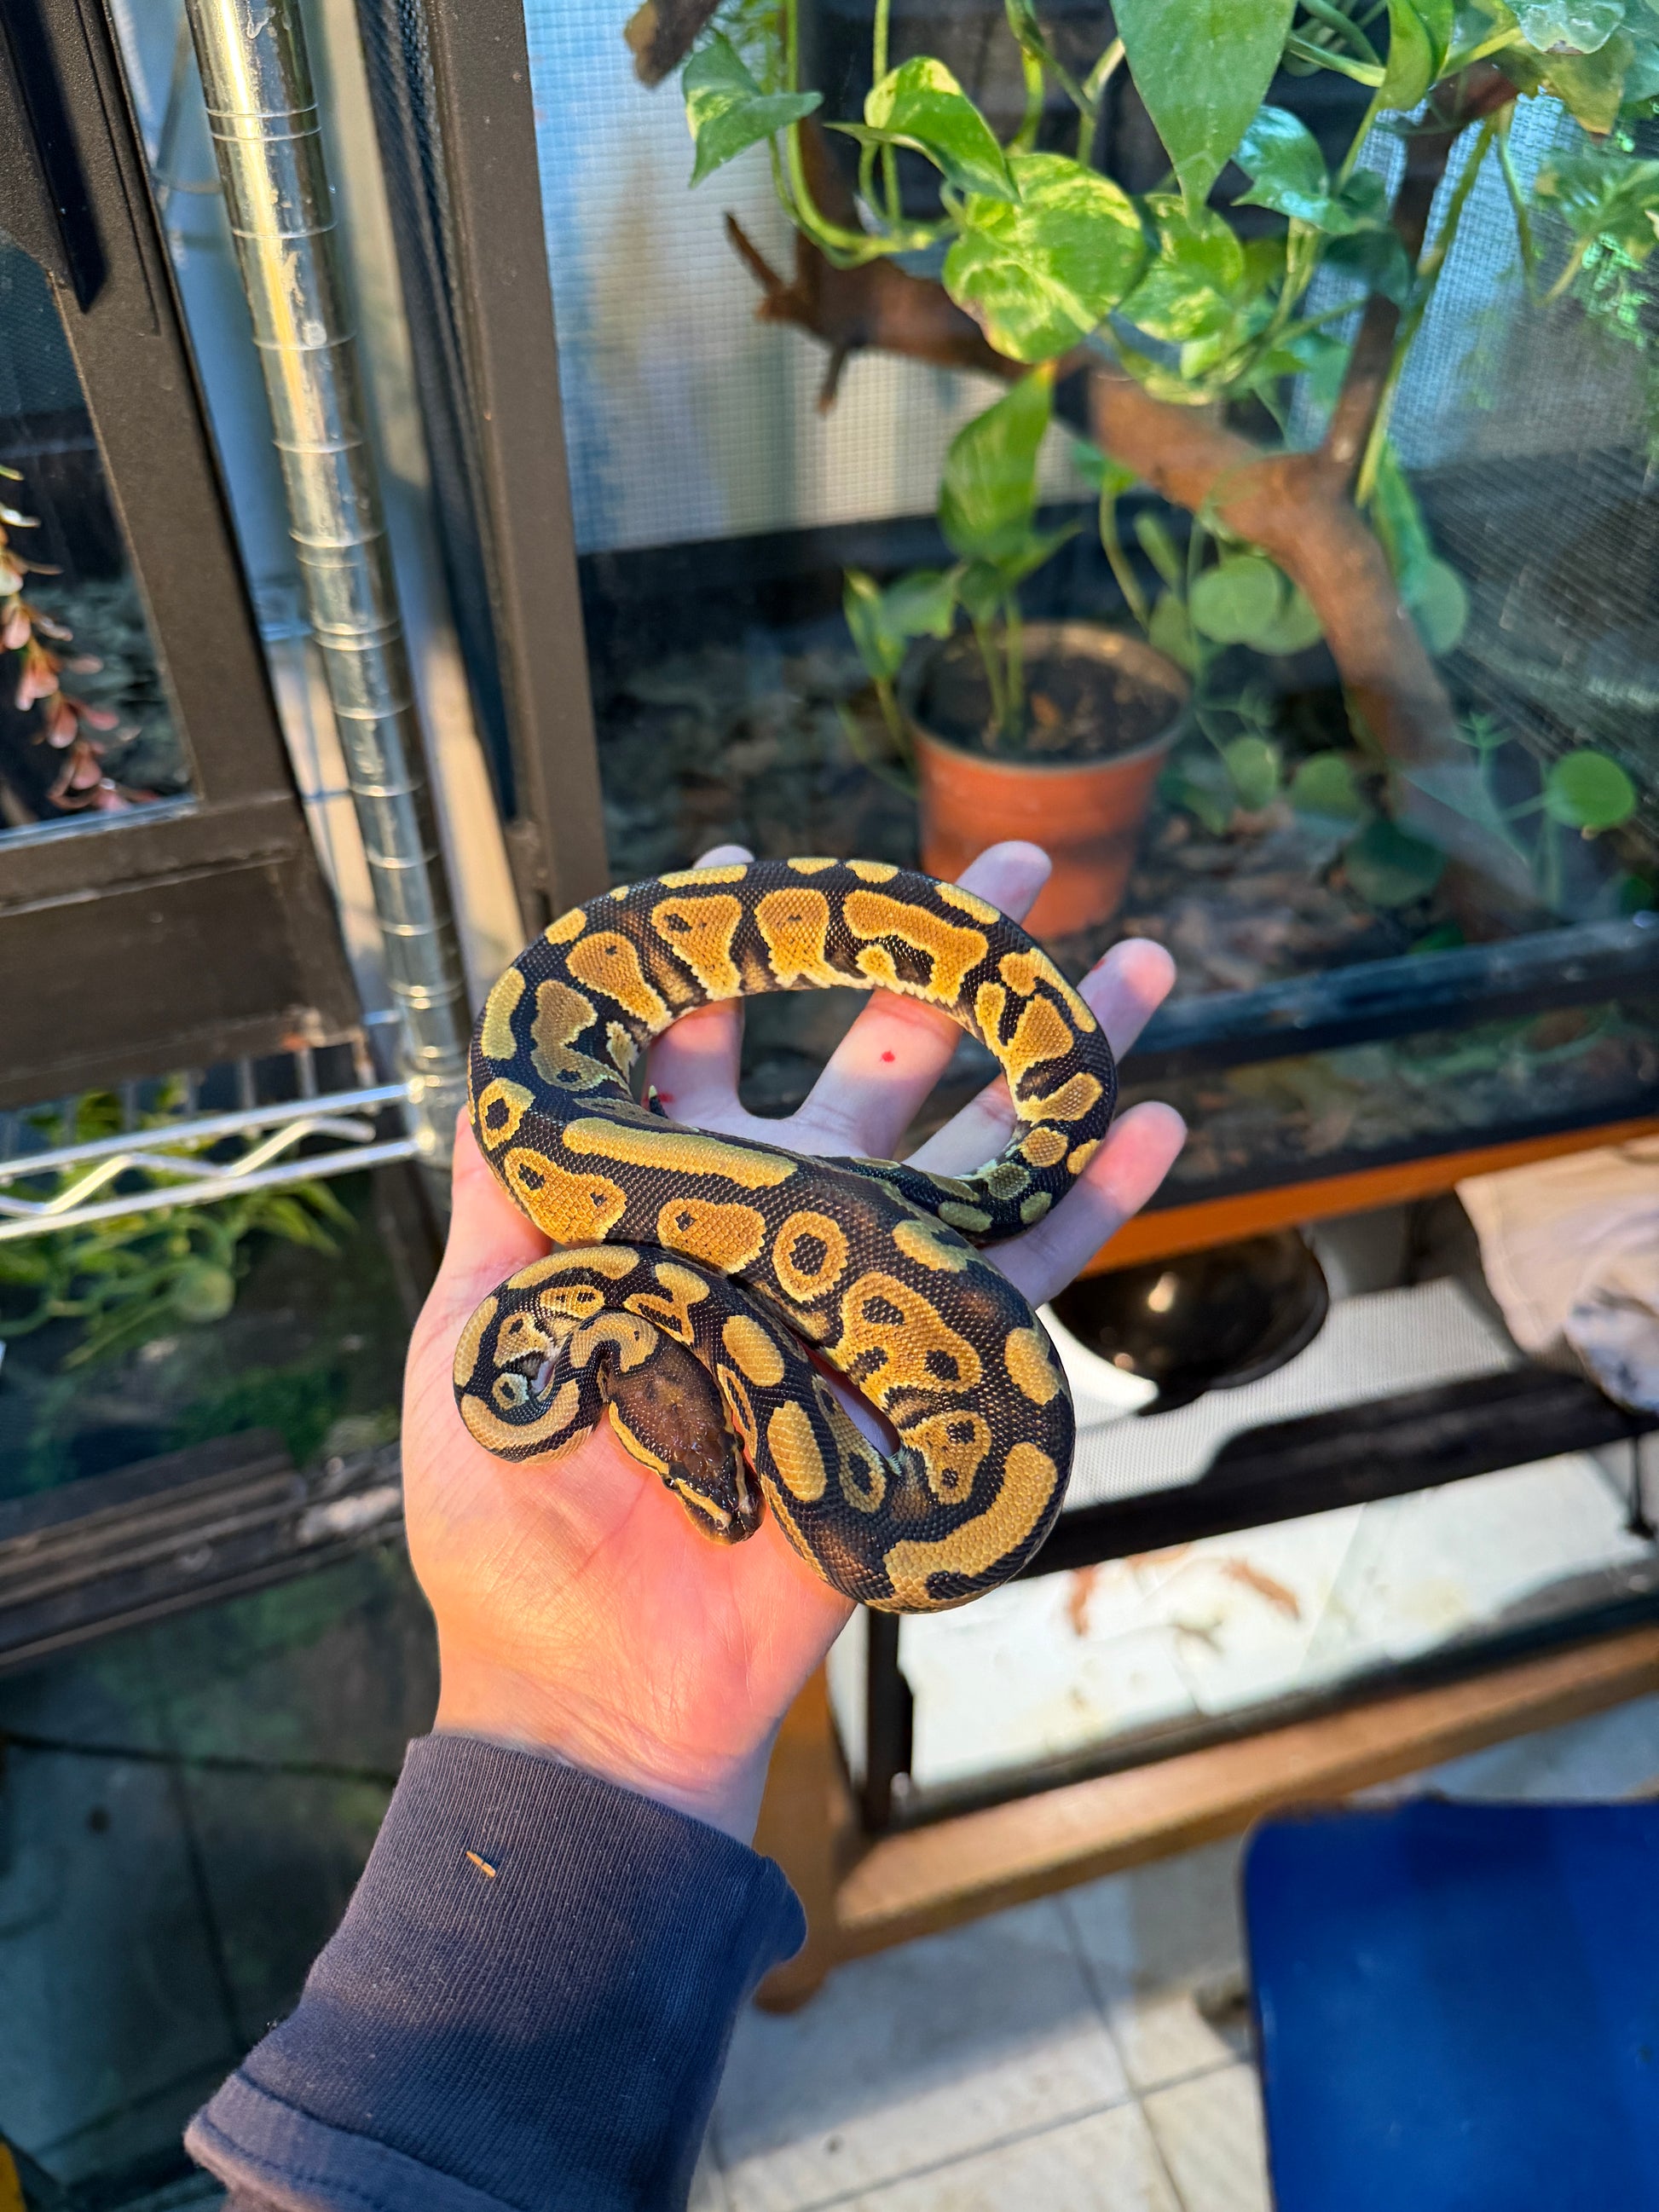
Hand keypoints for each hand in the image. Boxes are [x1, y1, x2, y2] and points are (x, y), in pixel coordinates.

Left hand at [403, 842, 1184, 1842]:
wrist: (599, 1678)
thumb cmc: (509, 1522)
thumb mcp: (479, 1339)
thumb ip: (503, 1201)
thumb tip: (504, 1064)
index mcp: (666, 1203)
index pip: (707, 1045)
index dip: (731, 952)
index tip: (755, 864)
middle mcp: (779, 1224)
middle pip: (874, 1064)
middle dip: (938, 963)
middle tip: (1011, 868)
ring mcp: (862, 1291)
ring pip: (977, 1150)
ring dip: (1058, 1061)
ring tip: (1140, 965)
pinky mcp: (923, 1372)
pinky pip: (1023, 1281)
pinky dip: (1090, 1207)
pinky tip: (1153, 1127)